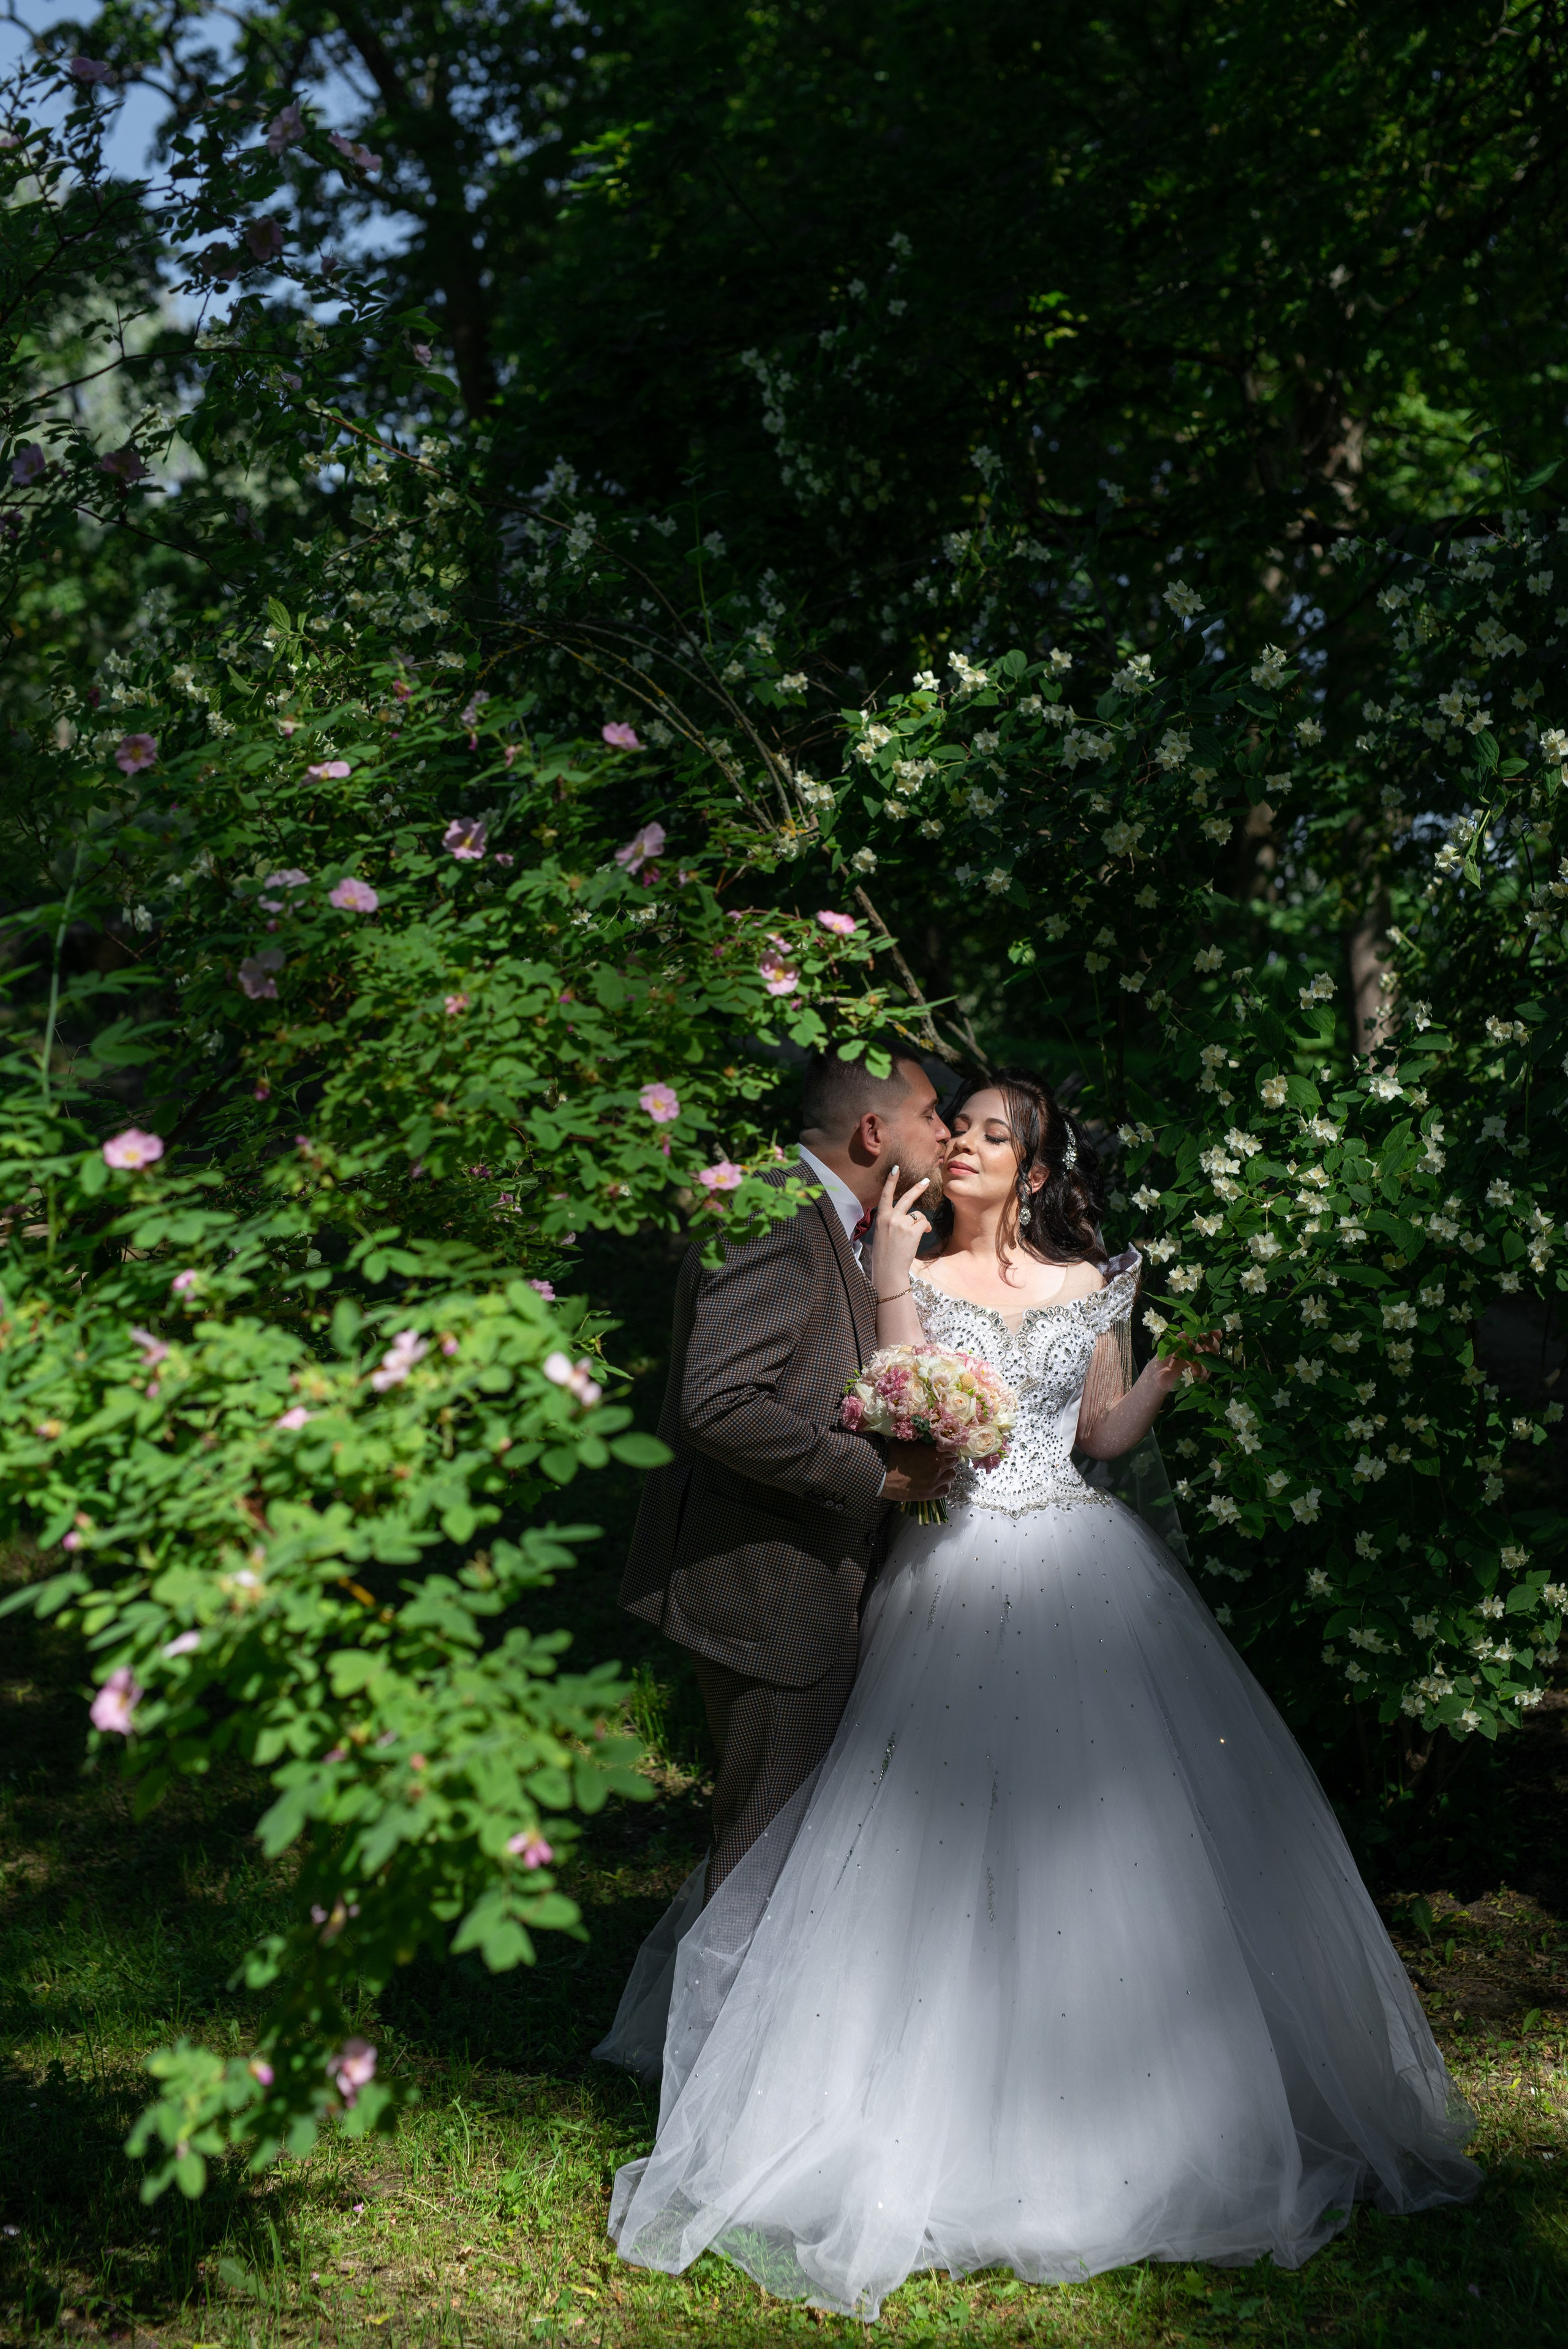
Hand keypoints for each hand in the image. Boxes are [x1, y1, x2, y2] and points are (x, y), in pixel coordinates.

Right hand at [868, 1161, 932, 1300]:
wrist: (888, 1270)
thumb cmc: (884, 1255)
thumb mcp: (881, 1234)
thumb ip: (891, 1222)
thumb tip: (911, 1218)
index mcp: (880, 1218)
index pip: (885, 1195)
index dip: (891, 1181)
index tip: (896, 1169)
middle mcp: (890, 1217)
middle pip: (907, 1198)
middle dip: (918, 1188)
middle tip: (926, 1181)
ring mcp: (901, 1223)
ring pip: (918, 1215)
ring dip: (920, 1224)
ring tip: (913, 1237)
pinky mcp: (912, 1231)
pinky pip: (923, 1223)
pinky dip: (924, 1229)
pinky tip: (919, 1238)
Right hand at [882, 1439, 957, 1504]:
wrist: (881, 1474)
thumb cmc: (892, 1455)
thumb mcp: (908, 1441)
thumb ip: (922, 1442)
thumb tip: (927, 1438)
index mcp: (934, 1452)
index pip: (951, 1449)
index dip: (947, 1450)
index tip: (941, 1451)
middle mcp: (938, 1466)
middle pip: (953, 1462)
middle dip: (948, 1460)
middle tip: (939, 1461)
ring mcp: (935, 1481)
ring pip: (952, 1476)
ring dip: (947, 1472)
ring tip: (938, 1472)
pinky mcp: (930, 1494)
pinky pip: (946, 1490)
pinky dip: (944, 1486)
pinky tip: (937, 1483)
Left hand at [1148, 1329, 1221, 1397]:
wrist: (1157, 1374)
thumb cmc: (1167, 1357)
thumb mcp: (1173, 1344)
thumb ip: (1181, 1338)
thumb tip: (1188, 1332)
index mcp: (1202, 1347)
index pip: (1213, 1339)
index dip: (1214, 1333)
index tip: (1210, 1326)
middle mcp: (1205, 1359)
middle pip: (1215, 1349)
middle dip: (1211, 1340)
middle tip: (1203, 1333)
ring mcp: (1202, 1370)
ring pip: (1208, 1360)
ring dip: (1200, 1350)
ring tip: (1191, 1342)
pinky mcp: (1196, 1380)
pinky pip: (1200, 1371)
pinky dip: (1195, 1362)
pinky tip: (1188, 1357)